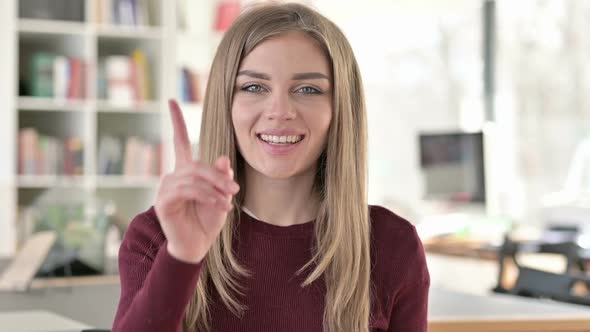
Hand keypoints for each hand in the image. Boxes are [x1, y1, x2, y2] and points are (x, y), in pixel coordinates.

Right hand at [154, 99, 238, 262]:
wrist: (196, 247)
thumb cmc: (207, 221)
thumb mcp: (220, 197)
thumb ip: (221, 178)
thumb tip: (222, 158)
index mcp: (185, 172)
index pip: (178, 141)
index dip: (176, 120)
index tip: (170, 100)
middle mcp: (173, 176)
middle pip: (197, 165)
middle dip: (218, 176)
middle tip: (234, 189)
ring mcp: (165, 188)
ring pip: (193, 178)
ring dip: (214, 189)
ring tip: (227, 203)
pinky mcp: (163, 201)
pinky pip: (188, 191)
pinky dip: (207, 197)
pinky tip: (220, 207)